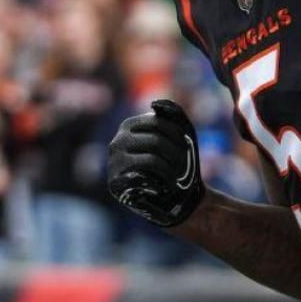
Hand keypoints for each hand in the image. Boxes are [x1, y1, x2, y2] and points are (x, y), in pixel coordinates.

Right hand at [107, 99, 204, 226]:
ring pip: (152, 158)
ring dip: (172, 170)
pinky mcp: (116, 182)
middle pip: (155, 141)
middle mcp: (117, 141)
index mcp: (130, 126)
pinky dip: (162, 180)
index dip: (178, 137)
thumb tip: (155, 103)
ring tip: (177, 177)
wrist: (175, 198)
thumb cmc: (177, 163)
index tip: (186, 149)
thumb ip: (172, 113)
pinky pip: (144, 176)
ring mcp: (114, 162)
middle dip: (176, 156)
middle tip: (183, 168)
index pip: (157, 123)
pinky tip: (166, 186)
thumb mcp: (180, 134)